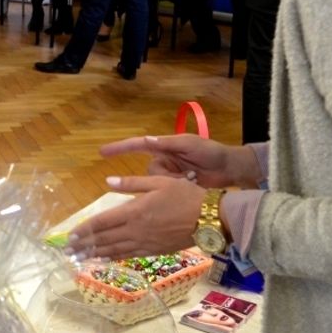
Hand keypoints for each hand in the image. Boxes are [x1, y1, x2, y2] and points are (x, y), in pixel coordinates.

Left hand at [67, 176, 206, 259]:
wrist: (209, 219)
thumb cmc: (185, 195)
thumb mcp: (159, 181)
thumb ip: (132, 183)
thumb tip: (108, 181)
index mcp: (134, 211)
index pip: (102, 222)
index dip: (85, 229)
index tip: (70, 235)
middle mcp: (136, 230)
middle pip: (104, 239)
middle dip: (84, 245)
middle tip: (68, 251)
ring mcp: (144, 243)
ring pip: (115, 250)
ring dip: (96, 254)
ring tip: (80, 258)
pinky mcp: (154, 251)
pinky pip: (129, 256)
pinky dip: (115, 258)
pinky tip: (106, 259)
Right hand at [101, 134, 261, 188]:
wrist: (229, 169)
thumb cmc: (210, 152)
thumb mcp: (190, 144)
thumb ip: (168, 142)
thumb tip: (147, 139)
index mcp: (163, 147)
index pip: (137, 145)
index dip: (119, 148)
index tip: (102, 152)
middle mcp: (163, 161)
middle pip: (148, 173)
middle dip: (165, 177)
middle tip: (188, 174)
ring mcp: (169, 176)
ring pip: (156, 185)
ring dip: (173, 184)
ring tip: (193, 180)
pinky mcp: (175, 188)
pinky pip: (165, 193)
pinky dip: (175, 192)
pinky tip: (190, 188)